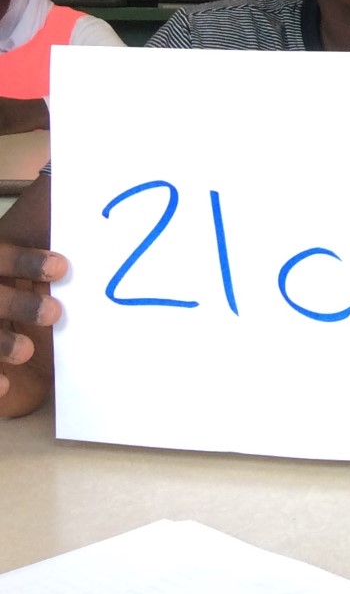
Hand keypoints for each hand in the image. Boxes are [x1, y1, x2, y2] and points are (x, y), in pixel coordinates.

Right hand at [0, 245, 65, 412]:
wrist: (33, 359)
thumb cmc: (44, 298)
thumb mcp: (52, 273)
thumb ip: (59, 238)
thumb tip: (96, 209)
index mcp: (1, 263)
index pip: (3, 256)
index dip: (25, 261)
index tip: (61, 268)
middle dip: (17, 303)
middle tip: (53, 313)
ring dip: (1, 341)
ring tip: (26, 350)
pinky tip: (5, 384)